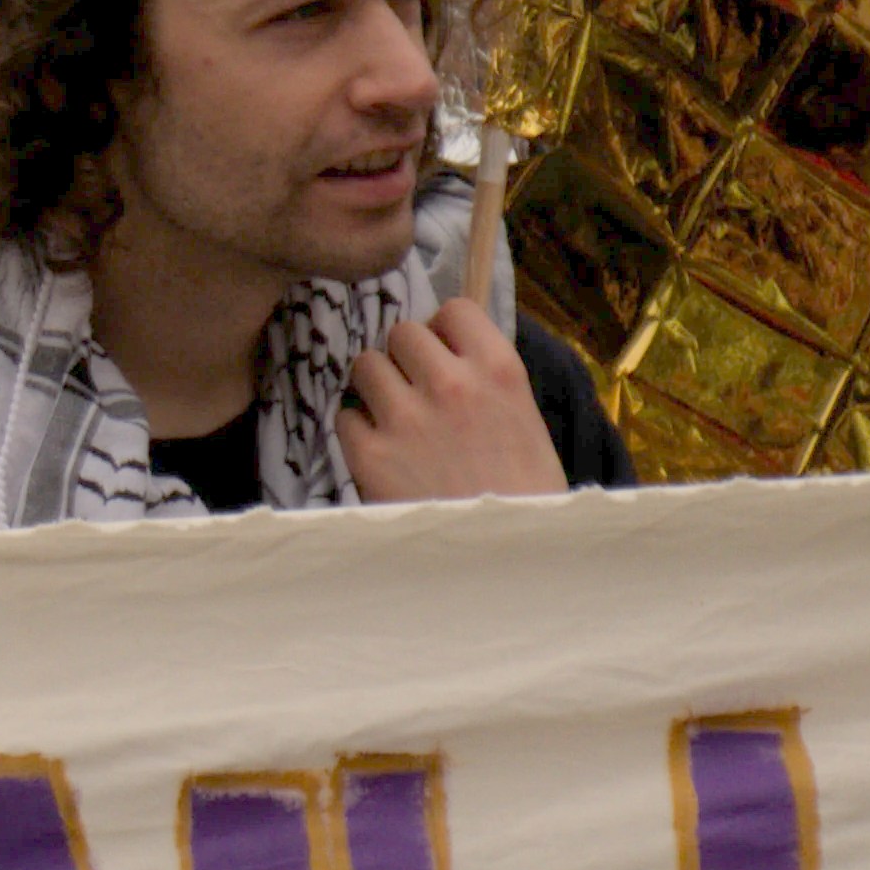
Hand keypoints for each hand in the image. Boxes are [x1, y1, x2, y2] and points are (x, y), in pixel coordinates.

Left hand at [340, 299, 567, 505]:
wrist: (508, 560)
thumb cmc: (524, 494)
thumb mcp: (524, 420)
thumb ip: (484, 378)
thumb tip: (444, 343)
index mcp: (499, 370)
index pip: (454, 309)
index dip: (444, 330)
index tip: (445, 355)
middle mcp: (451, 384)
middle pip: (401, 331)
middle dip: (405, 357)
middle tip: (417, 391)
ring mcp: (406, 418)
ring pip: (365, 365)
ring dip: (376, 387)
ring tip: (396, 419)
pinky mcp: (369, 454)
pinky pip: (345, 414)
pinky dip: (358, 430)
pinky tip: (384, 453)